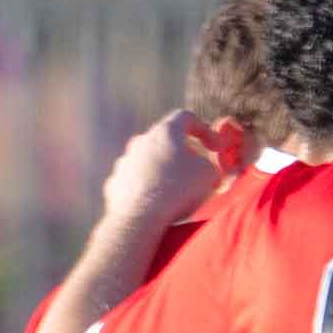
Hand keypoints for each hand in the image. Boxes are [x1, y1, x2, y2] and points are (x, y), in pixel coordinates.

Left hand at [99, 110, 218, 231]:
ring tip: (177, 192)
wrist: (140, 216)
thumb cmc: (178, 188)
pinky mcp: (116, 181)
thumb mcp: (209, 175)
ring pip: (149, 160)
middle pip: (166, 140)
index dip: (204, 129)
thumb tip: (205, 167)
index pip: (185, 117)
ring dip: (164, 171)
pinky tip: (158, 204)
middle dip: (183, 153)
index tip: (215, 147)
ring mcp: (125, 160)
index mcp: (165, 132)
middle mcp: (141, 140)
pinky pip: (137, 180)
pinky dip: (149, 188)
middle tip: (196, 172)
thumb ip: (210, 165)